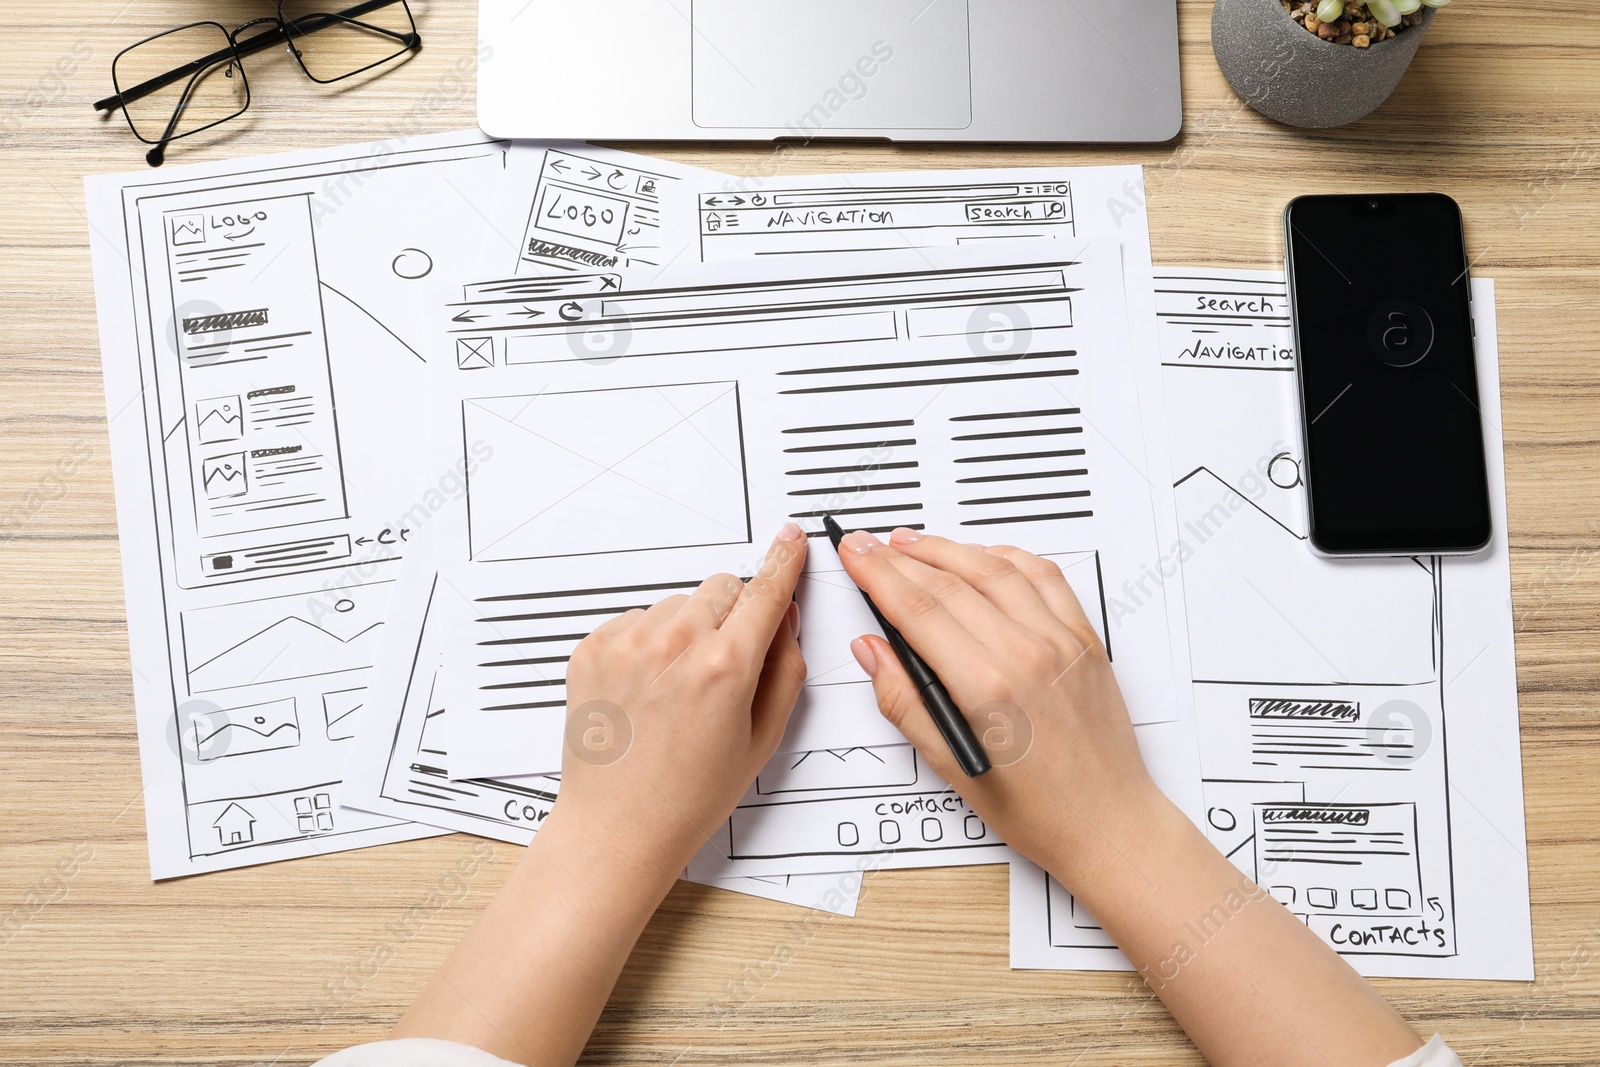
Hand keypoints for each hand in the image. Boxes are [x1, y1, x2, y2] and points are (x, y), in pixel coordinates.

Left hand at [552, 523, 808, 886]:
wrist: (616, 826)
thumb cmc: (686, 797)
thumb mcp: (761, 738)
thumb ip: (784, 670)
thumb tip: (785, 622)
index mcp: (724, 667)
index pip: (765, 591)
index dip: (784, 562)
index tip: (790, 540)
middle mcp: (674, 644)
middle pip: (722, 588)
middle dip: (733, 615)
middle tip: (726, 667)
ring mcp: (628, 642)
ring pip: (678, 603)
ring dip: (688, 629)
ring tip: (679, 689)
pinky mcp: (594, 647)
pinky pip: (637, 619)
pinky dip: (649, 642)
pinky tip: (649, 690)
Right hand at [837, 526, 1167, 883]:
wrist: (1109, 822)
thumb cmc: (1039, 810)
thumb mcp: (950, 766)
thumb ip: (903, 701)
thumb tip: (873, 653)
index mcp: (988, 688)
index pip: (916, 608)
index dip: (877, 574)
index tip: (855, 554)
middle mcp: (1027, 654)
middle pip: (948, 581)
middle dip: (899, 557)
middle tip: (869, 544)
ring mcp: (1061, 641)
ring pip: (995, 567)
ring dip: (947, 548)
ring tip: (913, 542)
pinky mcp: (1085, 639)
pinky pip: (1045, 577)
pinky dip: (1008, 556)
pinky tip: (984, 553)